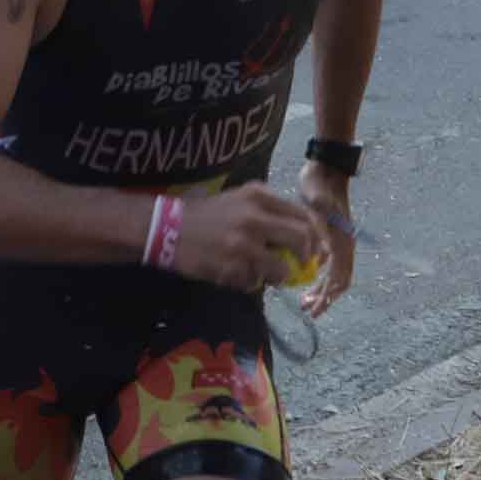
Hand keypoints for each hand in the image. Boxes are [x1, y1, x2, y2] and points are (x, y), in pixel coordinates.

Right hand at [172, 185, 327, 294]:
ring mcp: (243, 244)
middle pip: (302, 240)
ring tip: (262, 273)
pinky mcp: (231, 267)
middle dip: (307, 257)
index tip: (314, 249)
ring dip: (277, 276)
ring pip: (281, 269)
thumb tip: (303, 236)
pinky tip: (235, 273)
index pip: (303, 216)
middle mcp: (254, 217)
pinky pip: (254, 282)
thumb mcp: (239, 200)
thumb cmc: (206, 215)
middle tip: (301, 266)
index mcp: (258, 196)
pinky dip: (250, 282)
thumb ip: (269, 212)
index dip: (315, 236)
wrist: (166, 228)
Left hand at [296, 163, 356, 316]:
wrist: (325, 168)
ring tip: (304, 301)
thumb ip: (320, 225)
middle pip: (337, 280)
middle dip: (324, 298)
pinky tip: (300, 280)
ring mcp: (337, 241)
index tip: (315, 308)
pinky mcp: (328, 238)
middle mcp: (343, 244)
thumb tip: (323, 254)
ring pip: (332, 275)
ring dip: (320, 290)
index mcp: (342, 239)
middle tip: (306, 309)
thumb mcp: (318, 202)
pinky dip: (315, 276)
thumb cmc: (320, 183)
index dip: (328, 295)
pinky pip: (325, 264)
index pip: (340, 277)